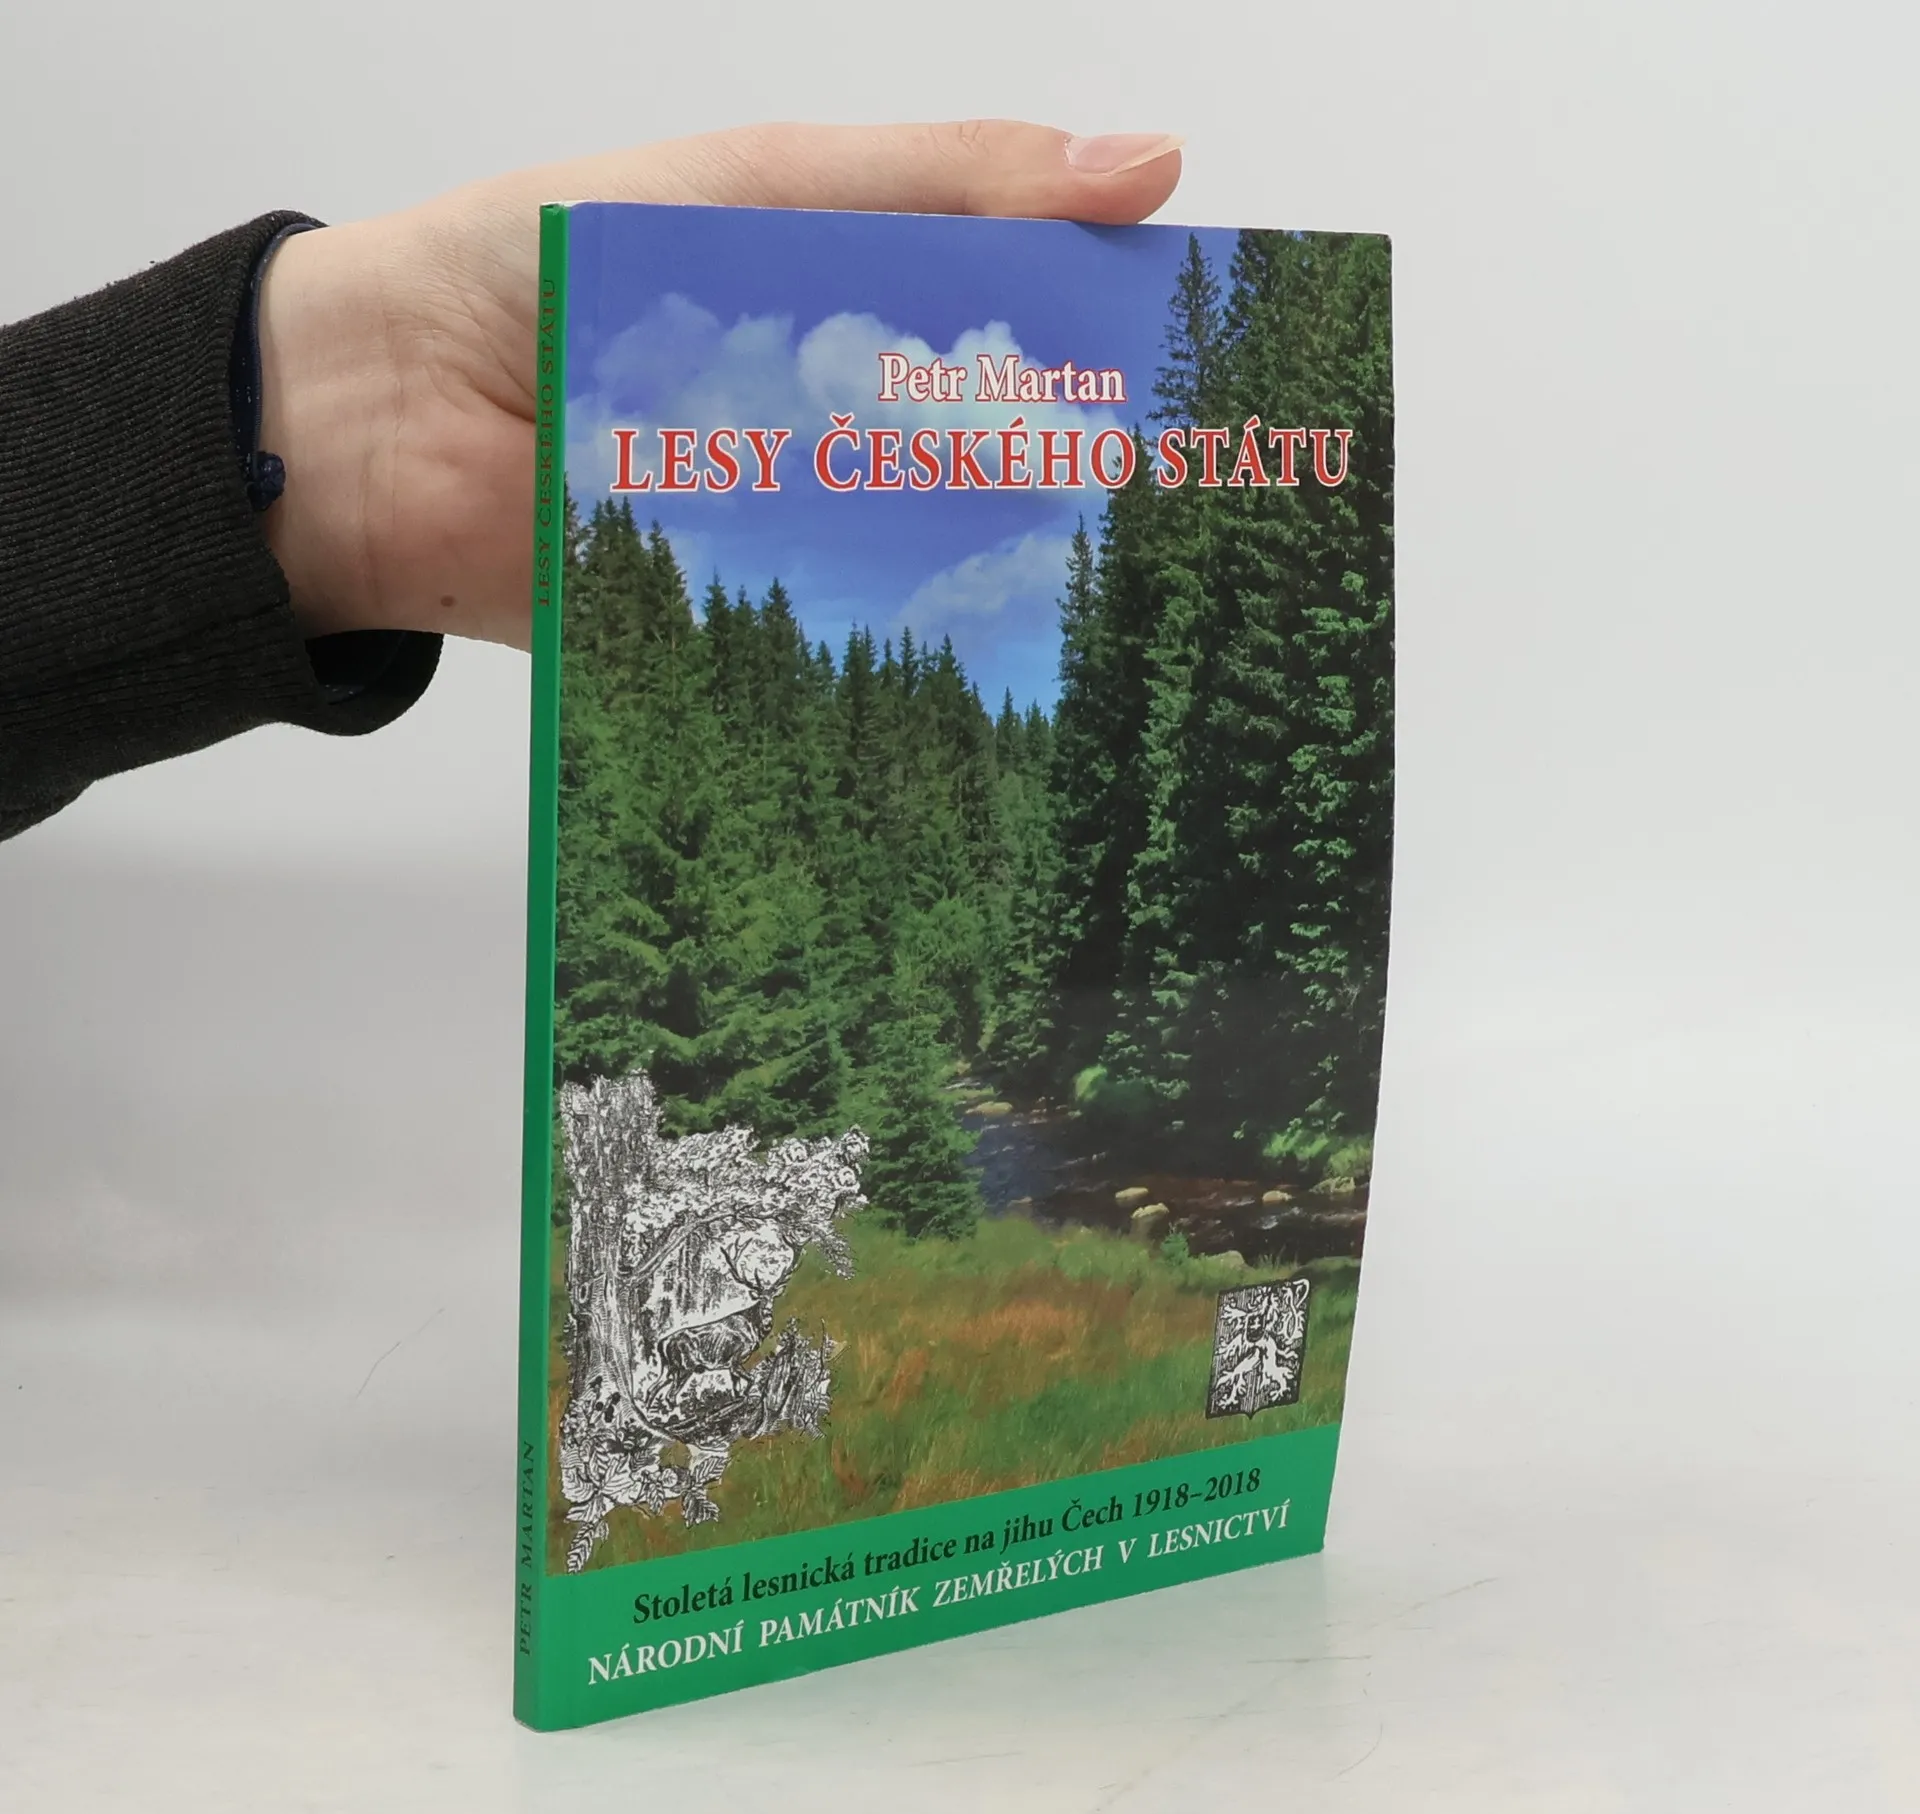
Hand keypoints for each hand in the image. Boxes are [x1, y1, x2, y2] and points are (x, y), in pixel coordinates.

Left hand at [255, 122, 1182, 648]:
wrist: (375, 419)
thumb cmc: (538, 264)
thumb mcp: (757, 183)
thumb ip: (941, 183)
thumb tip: (1147, 166)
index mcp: (851, 298)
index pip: (1022, 318)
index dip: (1122, 343)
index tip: (1226, 381)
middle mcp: (839, 418)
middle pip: (993, 457)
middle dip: (1093, 489)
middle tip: (1210, 521)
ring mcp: (798, 526)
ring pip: (934, 561)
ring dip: (1015, 583)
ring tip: (1143, 618)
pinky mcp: (748, 622)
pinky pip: (845, 643)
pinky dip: (906, 657)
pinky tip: (996, 676)